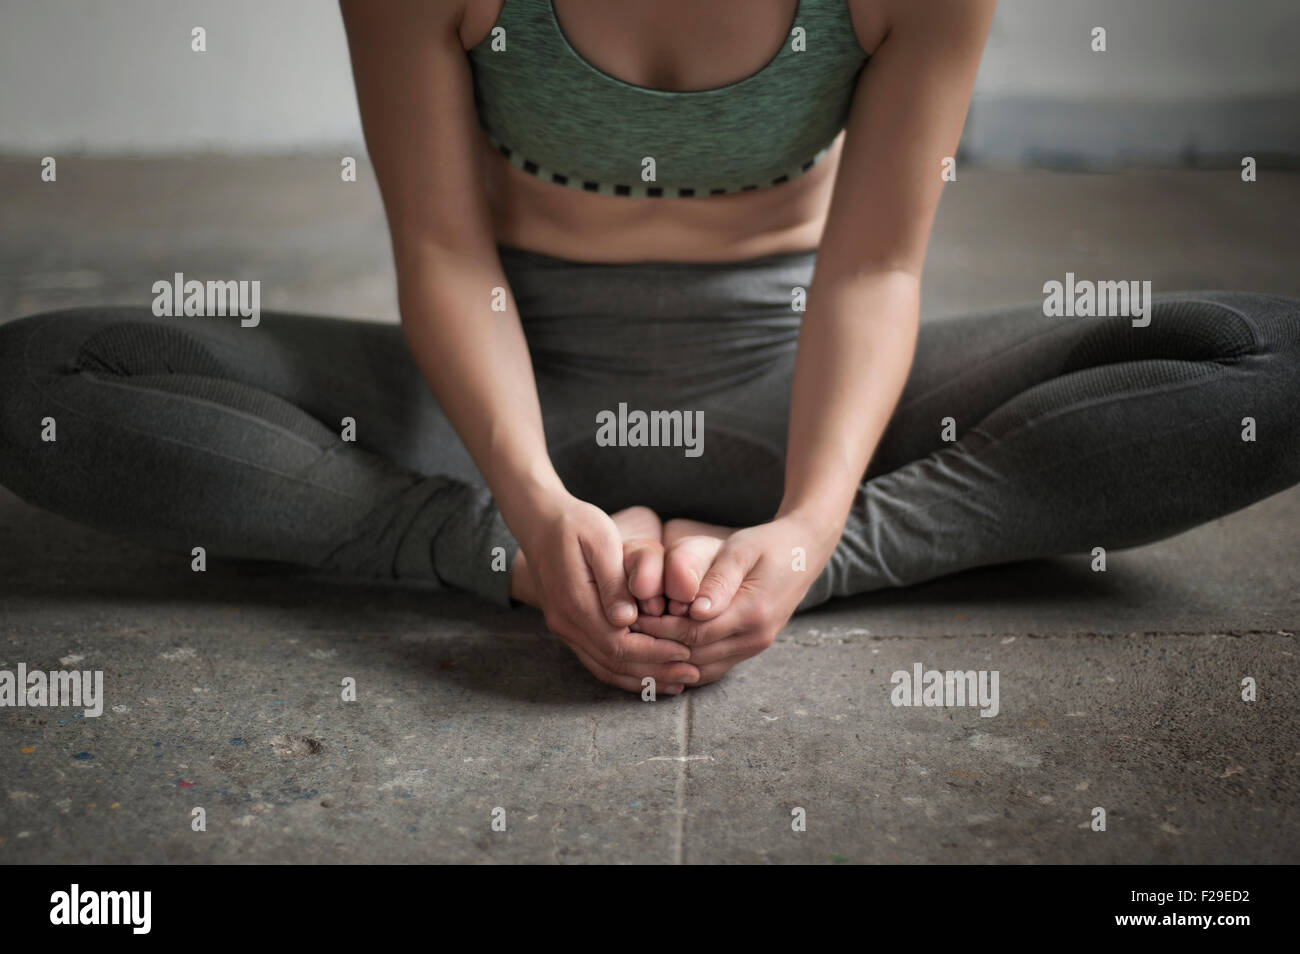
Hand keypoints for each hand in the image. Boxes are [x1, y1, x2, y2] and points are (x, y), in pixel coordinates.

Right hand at [511, 500, 699, 692]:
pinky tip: (649, 674)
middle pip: (614, 663)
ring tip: (677, 682)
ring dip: (642, 679)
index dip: (654, 652)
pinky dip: (624, 672)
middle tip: (692, 673)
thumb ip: (613, 581)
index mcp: (575, 603)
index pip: (619, 644)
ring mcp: (564, 629)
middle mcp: (566, 623)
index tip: (686, 652)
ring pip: (604, 667)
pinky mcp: (568, 628)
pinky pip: (596, 660)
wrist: (540, 522)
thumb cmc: (577, 525)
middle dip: (655, 671)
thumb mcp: (600, 540)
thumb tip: (626, 620)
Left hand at [633, 514, 837, 684]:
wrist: (804, 552)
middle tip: (624, 634)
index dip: (659, 630)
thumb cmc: (766, 544)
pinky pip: (713, 667)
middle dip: (657, 647)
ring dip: (669, 660)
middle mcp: (754, 638)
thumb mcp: (741, 551)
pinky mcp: (749, 648)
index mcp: (752, 614)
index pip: (693, 634)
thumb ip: (719, 580)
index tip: (631, 618)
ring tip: (637, 643)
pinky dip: (685, 664)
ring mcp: (754, 647)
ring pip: (702, 668)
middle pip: (694, 656)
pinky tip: (662, 651)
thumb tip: (696, 610)